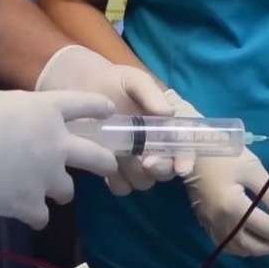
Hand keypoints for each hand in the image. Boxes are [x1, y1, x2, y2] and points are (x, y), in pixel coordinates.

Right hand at [0, 83, 116, 228]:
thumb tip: (8, 122)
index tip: (110, 111)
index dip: (98, 107)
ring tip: (45, 193)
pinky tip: (22, 212)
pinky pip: (42, 216)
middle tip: (109, 166)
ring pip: (68, 190)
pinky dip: (34, 214)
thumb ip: (12, 112)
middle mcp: (55, 143)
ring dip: (59, 191)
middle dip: (106, 163)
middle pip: (96, 156)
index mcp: (44, 110)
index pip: (83, 104)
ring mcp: (45, 175)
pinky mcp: (27, 203)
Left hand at [36, 45, 176, 195]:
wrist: (82, 87)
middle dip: (160, 169)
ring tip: (122, 156)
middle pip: (166, 171)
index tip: (181, 168)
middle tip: (147, 161)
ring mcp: (134, 162)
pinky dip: (116, 180)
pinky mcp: (113, 170)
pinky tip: (106, 163)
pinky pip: (120, 187)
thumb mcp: (135, 81)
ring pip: (143, 182)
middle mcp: (155, 148)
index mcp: (166, 129)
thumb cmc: (115, 82)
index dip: (186, 160)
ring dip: (136, 174)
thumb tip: (169, 114)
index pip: (185, 148)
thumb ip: (151, 94)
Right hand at [184, 148, 268, 256]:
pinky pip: (226, 244)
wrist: (193, 150)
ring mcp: (211, 224)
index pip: (268, 229)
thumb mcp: (253, 169)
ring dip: (260, 248)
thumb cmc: (225, 154)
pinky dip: (243, 246)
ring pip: (239, 249)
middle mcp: (222, 222)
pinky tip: (252, 237)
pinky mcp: (205, 222)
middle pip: (254, 246)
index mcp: (234, 208)